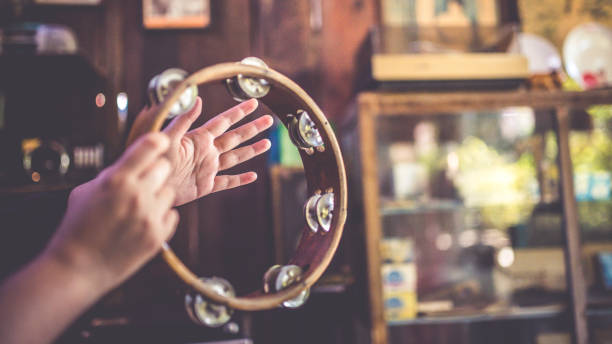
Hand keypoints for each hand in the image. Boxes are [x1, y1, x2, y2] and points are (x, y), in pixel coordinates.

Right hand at [44, 133, 178, 290]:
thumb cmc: (78, 227)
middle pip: (164, 167)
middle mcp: (137, 194)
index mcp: (116, 179)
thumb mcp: (85, 191)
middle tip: (141, 182)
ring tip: (138, 208)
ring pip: (169, 192)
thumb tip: (132, 164)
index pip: (150, 146)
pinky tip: (142, 223)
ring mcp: (150, 216)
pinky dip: (160, 217)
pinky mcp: (158, 235)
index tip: (161, 141)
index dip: (157, 141)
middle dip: (153, 172)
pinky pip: (171, 215)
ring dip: (157, 196)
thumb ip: (111, 175)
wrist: (78, 266)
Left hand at [134, 97, 272, 205]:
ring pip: (236, 157)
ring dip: (252, 151)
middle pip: (236, 137)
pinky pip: (227, 182)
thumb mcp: (168, 138)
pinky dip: (240, 180)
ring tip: (267, 144)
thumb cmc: (154, 160)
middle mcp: (207, 152)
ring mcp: (208, 168)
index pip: (224, 122)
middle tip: (269, 120)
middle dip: (252, 129)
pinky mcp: (206, 186)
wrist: (148, 186)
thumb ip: (183, 120)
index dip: (239, 112)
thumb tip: (198, 99)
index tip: (253, 102)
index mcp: (199, 138)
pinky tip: (252, 176)